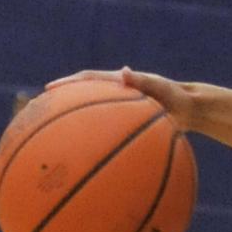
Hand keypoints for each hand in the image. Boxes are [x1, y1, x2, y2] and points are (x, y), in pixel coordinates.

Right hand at [48, 67, 195, 129]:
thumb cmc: (179, 98)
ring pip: (91, 118)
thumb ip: (143, 81)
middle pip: (82, 99)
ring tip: (51, 138)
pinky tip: (85, 158)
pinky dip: (94, 142)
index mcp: (118, 83)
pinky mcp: (126, 125)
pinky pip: (105, 132)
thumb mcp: (162, 88)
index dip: (67, 85)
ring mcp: (119, 112)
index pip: (87, 80)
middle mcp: (114, 96)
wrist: (192, 110)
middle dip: (61, 104)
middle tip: (39, 111)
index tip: (48, 90)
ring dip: (73, 125)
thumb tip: (124, 72)